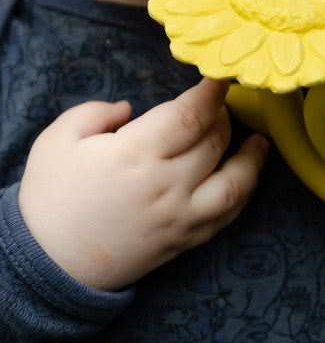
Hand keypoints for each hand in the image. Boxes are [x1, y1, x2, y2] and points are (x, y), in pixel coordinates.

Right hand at [18, 79, 268, 290]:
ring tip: (260, 142)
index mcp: (136, 154)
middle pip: (214, 142)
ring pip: (234, 185)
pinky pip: (225, 218)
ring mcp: (179, 217)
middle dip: (222, 116)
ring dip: (252, 159)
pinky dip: (243, 196)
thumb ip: (96, 112)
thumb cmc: (49, 198)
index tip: (221, 77)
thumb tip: (130, 109)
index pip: (190, 114)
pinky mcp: (182, 241)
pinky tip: (246, 180)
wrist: (47, 265)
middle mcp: (166, 185)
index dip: (212, 91)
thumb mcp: (58, 139)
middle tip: (218, 105)